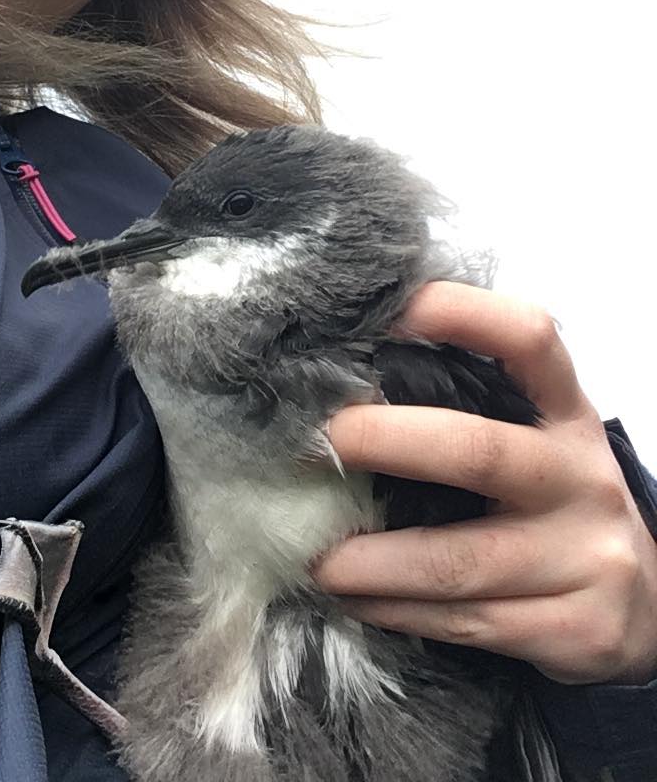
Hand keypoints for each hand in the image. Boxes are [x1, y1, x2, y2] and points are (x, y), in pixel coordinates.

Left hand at [314, 280, 656, 684]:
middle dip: (389, 443)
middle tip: (325, 440)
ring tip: (316, 557)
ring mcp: (585, 556)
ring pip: (460, 560)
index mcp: (567, 412)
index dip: (462, 314)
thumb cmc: (555, 500)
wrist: (649, 605)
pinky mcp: (575, 629)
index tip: (388, 310)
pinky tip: (356, 600)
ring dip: (374, 561)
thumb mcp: (535, 437)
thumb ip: (466, 404)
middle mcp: (581, 477)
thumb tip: (343, 374)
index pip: (527, 339)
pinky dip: (397, 612)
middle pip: (479, 451)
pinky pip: (467, 623)